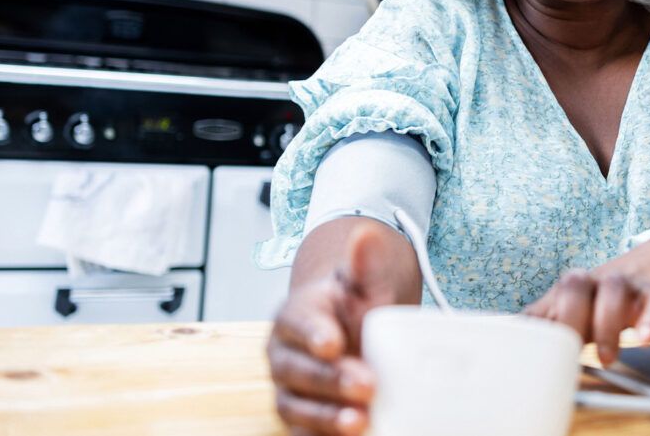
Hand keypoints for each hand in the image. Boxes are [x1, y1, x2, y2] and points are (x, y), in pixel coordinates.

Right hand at [267, 222, 414, 434]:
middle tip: (367, 384)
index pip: (298, 323)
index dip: (313, 334)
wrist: (354, 334)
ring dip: (325, 418)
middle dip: (329, 381)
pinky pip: (303, 433)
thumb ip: (364, 264)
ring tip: (359, 422)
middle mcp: (283, 355)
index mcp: (294, 315)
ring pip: (295, 407)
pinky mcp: (300, 418)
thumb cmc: (355, 308)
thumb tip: (366, 233)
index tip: (334, 343)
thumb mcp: (364, 285)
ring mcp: (288, 390)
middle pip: (296, 370)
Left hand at [522, 267, 649, 367]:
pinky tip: (646, 339)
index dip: (534, 331)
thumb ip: (542, 327)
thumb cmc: (601, 300)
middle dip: (570, 318)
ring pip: (614, 290)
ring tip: (607, 358)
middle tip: (569, 352)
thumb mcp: (569, 311)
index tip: (529, 356)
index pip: (544, 306)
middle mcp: (594, 284)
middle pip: (574, 285)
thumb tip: (506, 346)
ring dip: (608, 325)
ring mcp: (625, 287)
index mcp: (567, 292)